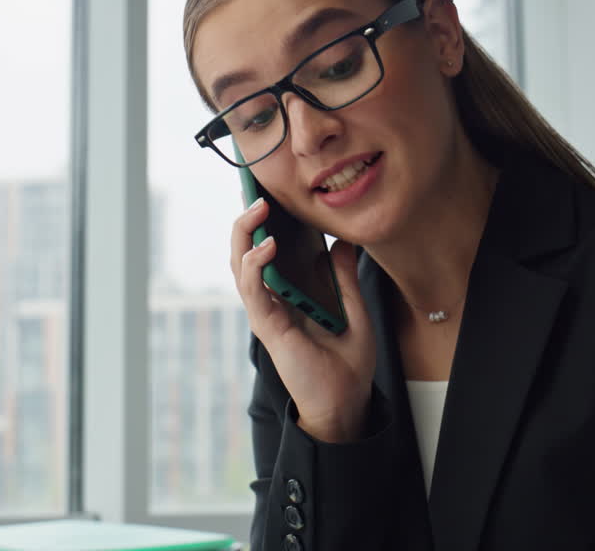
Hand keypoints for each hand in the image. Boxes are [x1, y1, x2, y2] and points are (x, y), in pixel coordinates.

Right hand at [231, 198, 376, 442]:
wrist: (346, 400)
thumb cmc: (347, 361)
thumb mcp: (353, 308)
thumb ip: (343, 276)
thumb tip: (342, 242)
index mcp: (288, 294)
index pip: (267, 252)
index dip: (263, 225)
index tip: (267, 195)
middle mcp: (272, 300)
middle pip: (246, 252)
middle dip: (248, 221)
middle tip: (258, 195)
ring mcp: (266, 311)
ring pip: (241, 265)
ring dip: (245, 235)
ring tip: (257, 209)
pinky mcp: (267, 325)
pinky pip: (252, 290)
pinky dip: (255, 265)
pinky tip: (267, 247)